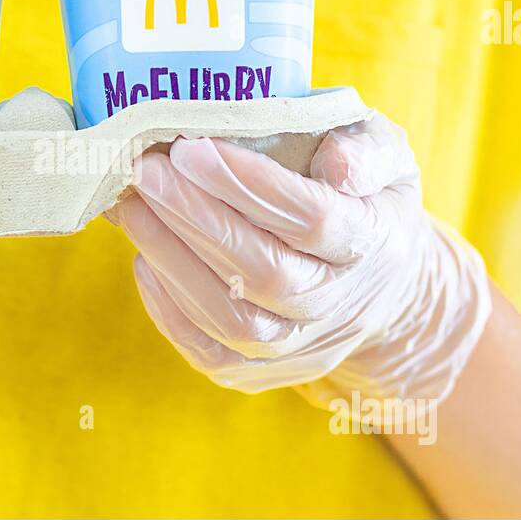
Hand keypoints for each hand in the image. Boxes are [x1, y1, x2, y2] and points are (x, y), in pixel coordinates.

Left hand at [117, 113, 490, 405]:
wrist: (381, 282)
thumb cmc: (367, 197)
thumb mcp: (387, 154)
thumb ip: (367, 150)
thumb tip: (337, 165)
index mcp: (374, 241)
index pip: (313, 219)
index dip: (249, 186)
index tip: (190, 149)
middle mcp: (342, 304)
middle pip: (266, 273)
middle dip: (196, 220)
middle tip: (145, 173)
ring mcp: (302, 346)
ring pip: (234, 321)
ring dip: (172, 261)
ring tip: (133, 208)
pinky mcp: (263, 370)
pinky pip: (211, 353)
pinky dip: (169, 311)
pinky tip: (143, 260)